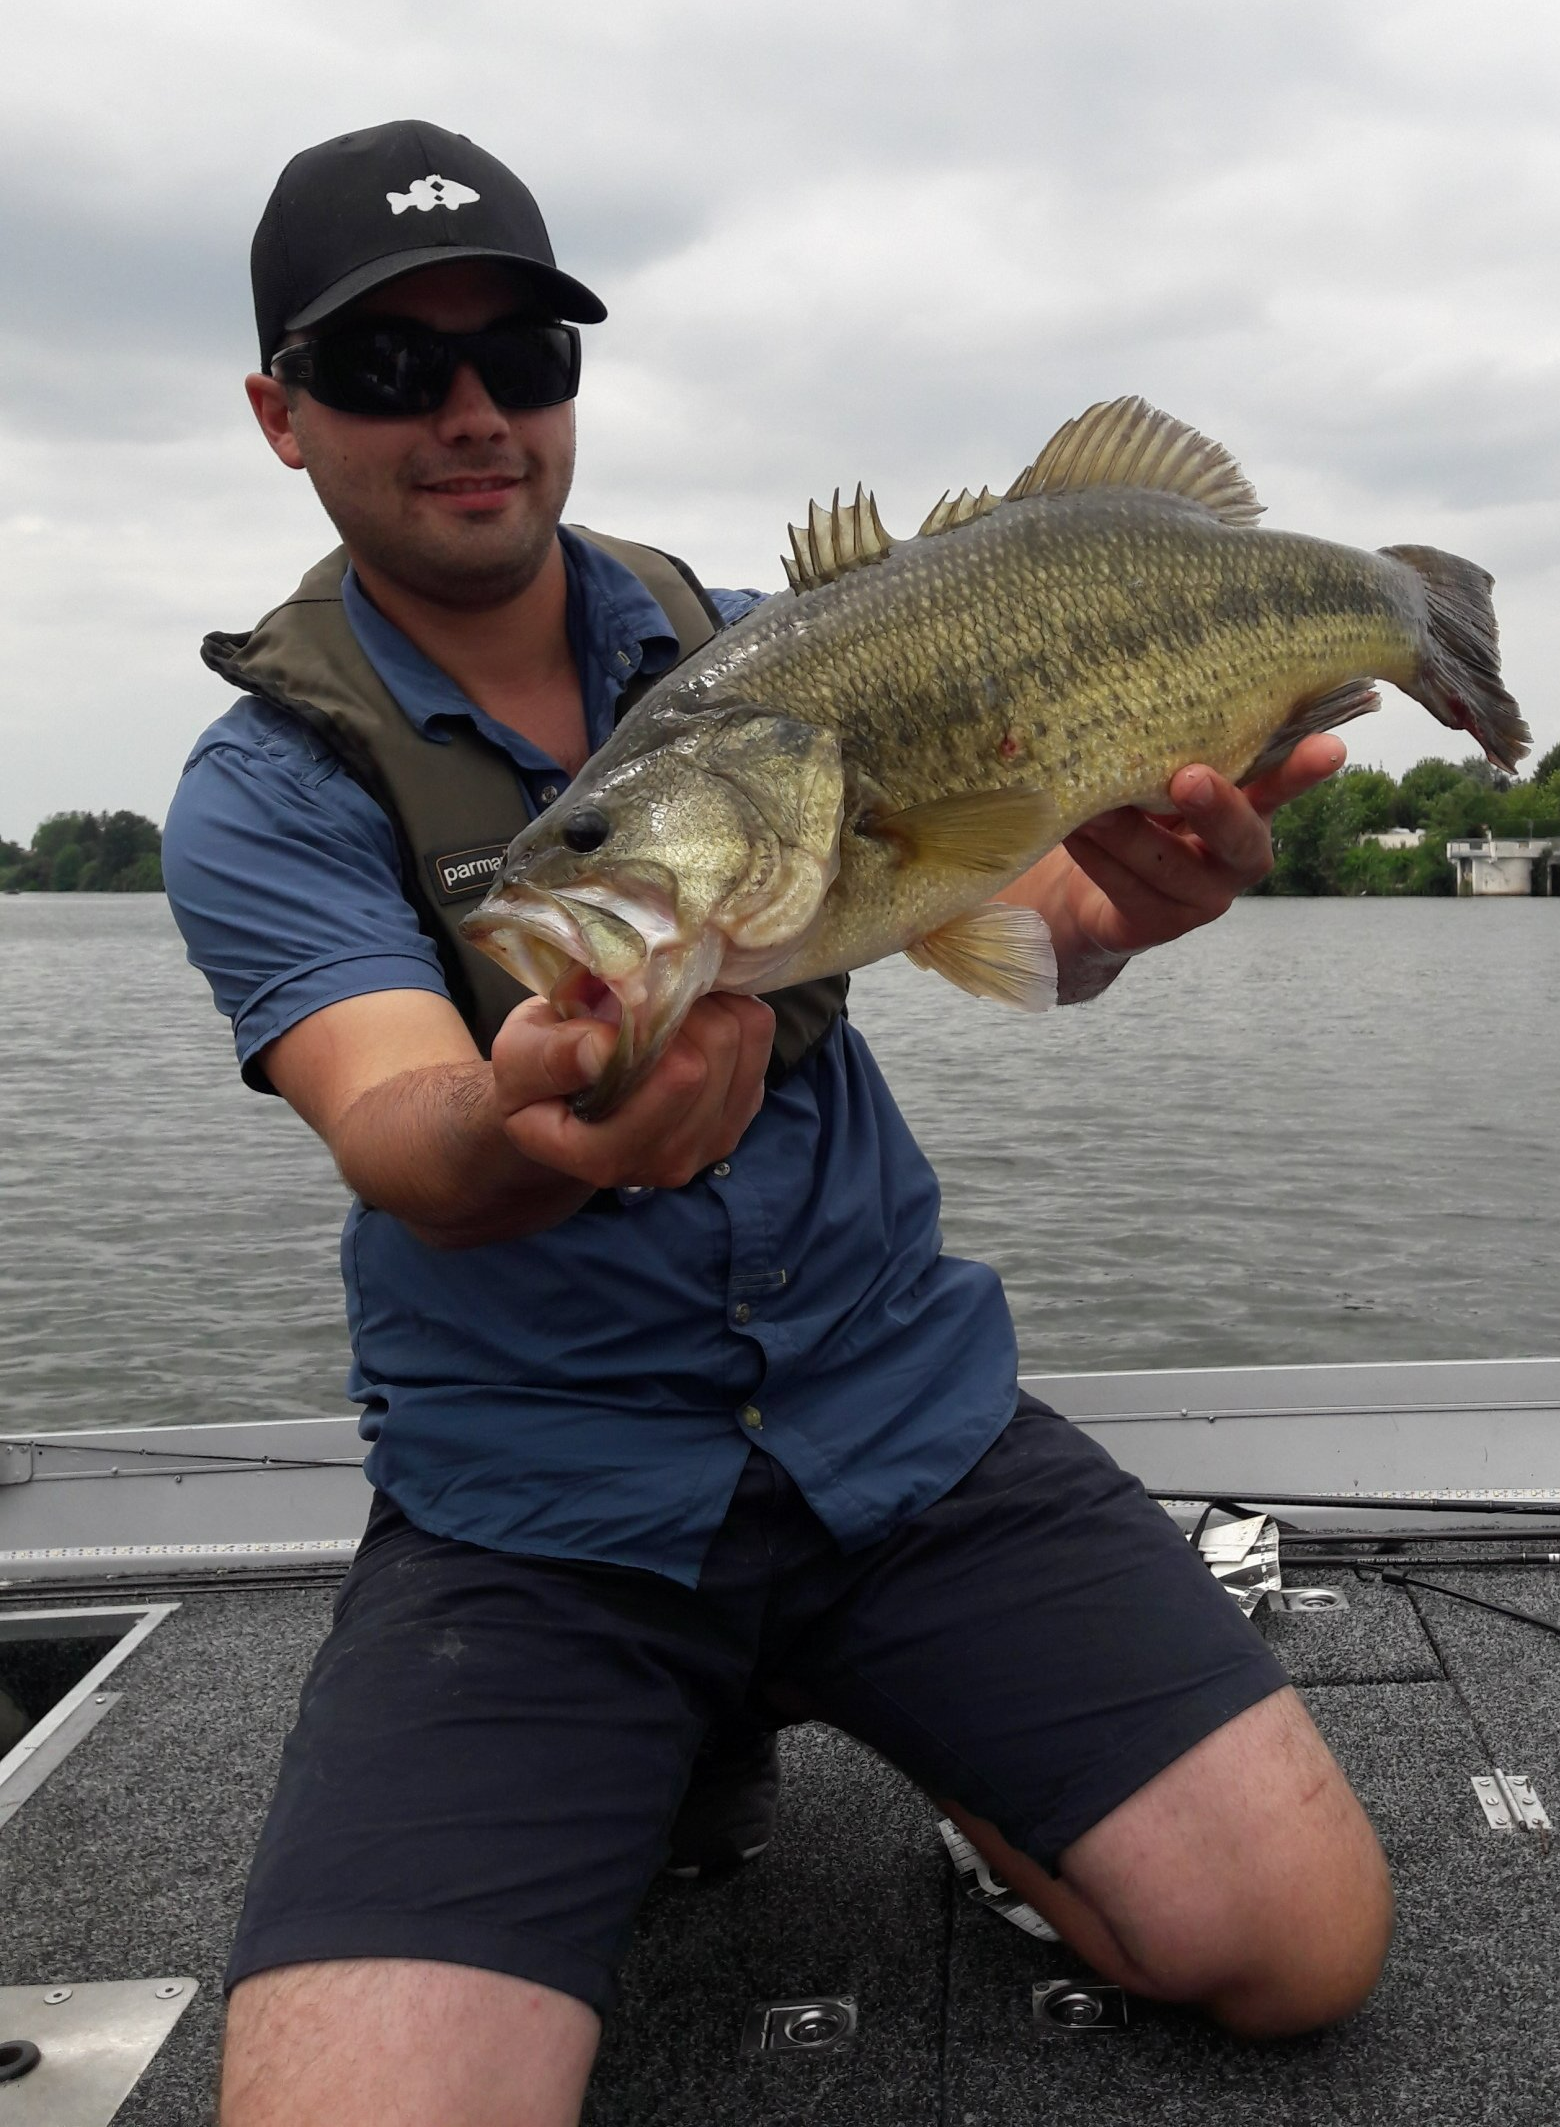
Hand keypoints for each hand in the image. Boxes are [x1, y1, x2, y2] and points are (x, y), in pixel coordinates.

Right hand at [489, 992, 775, 1191]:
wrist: (561, 1108)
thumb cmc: (535, 1079)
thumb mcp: (516, 1062)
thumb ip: (551, 1059)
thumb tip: (606, 1047)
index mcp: (606, 1157)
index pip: (678, 1075)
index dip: (659, 1015)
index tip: (626, 990)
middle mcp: (669, 1161)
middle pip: (716, 1052)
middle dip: (684, 1003)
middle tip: (646, 987)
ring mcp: (711, 1143)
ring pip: (746, 1040)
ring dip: (709, 1004)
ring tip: (664, 1000)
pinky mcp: (739, 1115)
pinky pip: (760, 1040)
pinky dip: (730, 1010)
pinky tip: (688, 1015)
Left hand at [1007, 734, 1345, 998]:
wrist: (1091, 889)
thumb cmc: (1137, 811)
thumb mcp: (1158, 774)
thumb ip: (1167, 747)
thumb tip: (1139, 688)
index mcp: (1250, 807)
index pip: (1283, 783)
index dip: (1305, 770)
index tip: (1331, 748)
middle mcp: (1237, 856)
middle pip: (1239, 837)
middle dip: (1215, 808)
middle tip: (1188, 778)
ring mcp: (1203, 897)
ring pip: (1169, 865)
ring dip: (1128, 832)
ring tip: (1093, 806)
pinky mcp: (1159, 925)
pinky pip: (1128, 890)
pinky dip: (1099, 859)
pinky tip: (1074, 833)